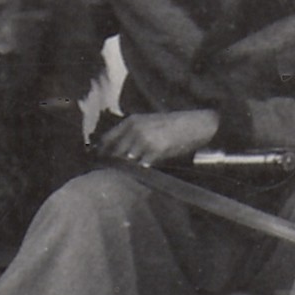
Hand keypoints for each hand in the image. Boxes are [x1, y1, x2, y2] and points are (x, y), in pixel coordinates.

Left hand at [95, 110, 218, 165]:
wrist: (195, 125)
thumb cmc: (174, 125)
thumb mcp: (150, 122)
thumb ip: (133, 132)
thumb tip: (118, 149)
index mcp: (132, 121)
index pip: (107, 139)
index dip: (102, 151)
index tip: (99, 160)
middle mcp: (135, 130)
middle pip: (115, 152)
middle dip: (113, 163)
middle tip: (111, 171)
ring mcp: (144, 141)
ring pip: (127, 161)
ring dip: (127, 168)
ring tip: (128, 173)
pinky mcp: (154, 152)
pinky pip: (142, 166)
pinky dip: (142, 170)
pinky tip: (144, 171)